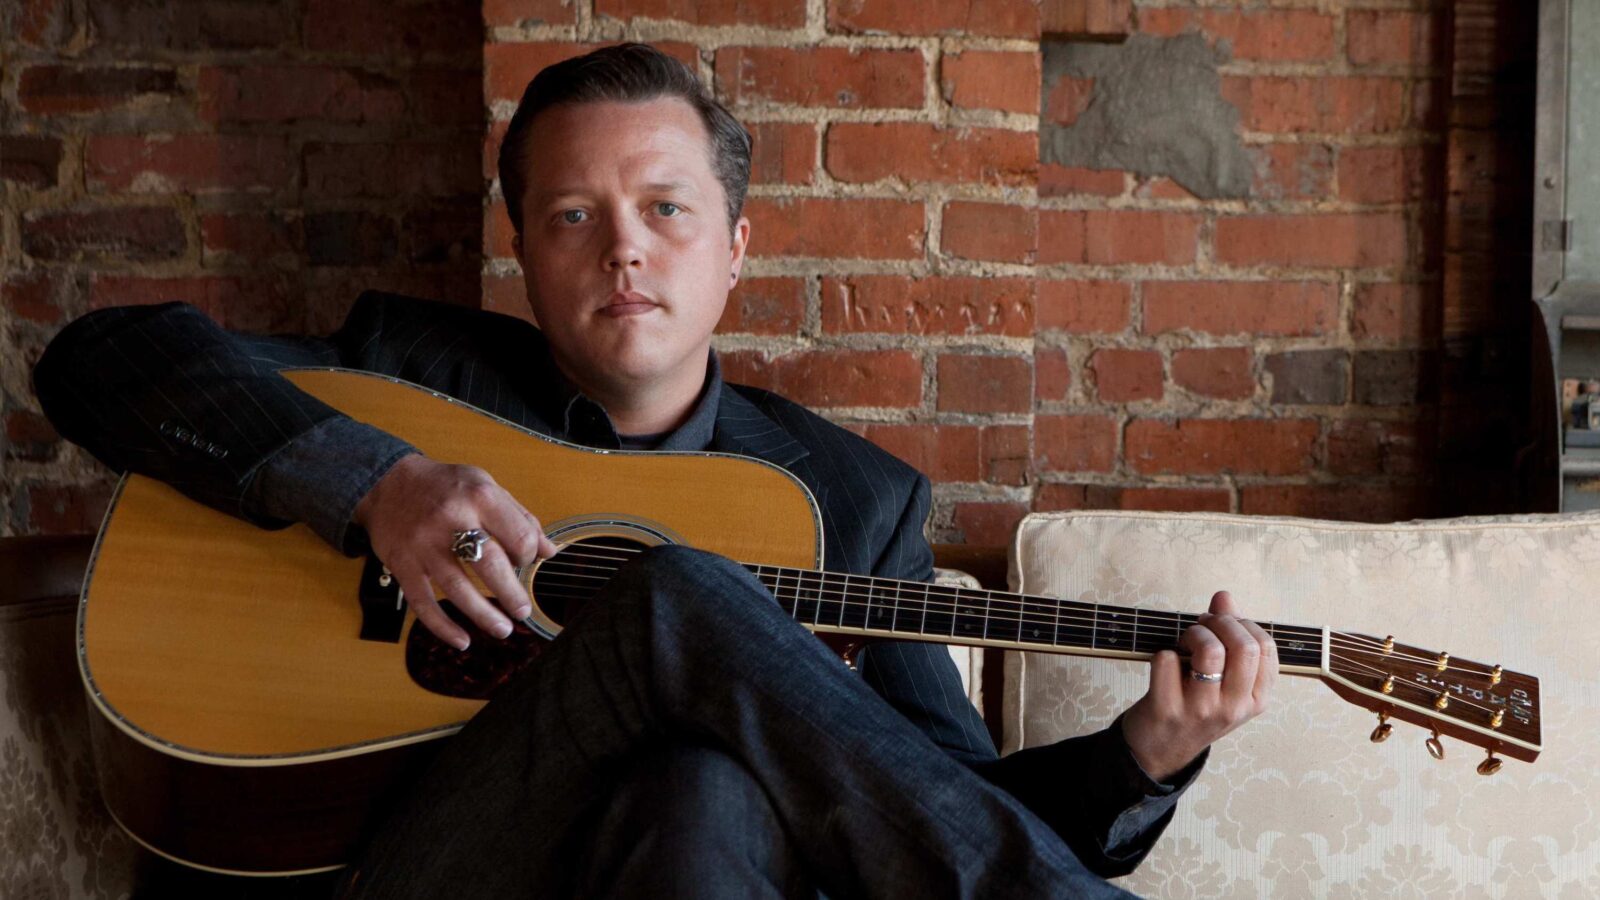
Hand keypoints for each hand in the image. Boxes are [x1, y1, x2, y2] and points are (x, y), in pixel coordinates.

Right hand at [353, 453, 556, 649]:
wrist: (388, 482)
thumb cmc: (446, 486)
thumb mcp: (488, 487)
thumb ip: (521, 519)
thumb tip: (549, 552)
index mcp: (480, 497)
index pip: (518, 536)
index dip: (528, 556)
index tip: (524, 562)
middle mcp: (451, 519)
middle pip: (489, 564)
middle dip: (511, 594)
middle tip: (523, 612)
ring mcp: (423, 543)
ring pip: (456, 587)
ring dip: (482, 614)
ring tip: (503, 630)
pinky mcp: (402, 563)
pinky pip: (422, 601)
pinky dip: (442, 625)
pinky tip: (461, 640)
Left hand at [1119, 590, 1276, 781]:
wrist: (1161, 749)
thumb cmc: (1196, 705)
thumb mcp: (1224, 679)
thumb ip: (1229, 635)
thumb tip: (1224, 597)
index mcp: (1256, 699)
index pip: (1266, 647)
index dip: (1243, 624)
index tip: (1224, 625)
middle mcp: (1234, 707)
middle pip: (1244, 647)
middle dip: (1220, 623)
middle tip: (1202, 626)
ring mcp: (1202, 710)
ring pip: (1210, 651)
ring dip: (1193, 633)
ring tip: (1184, 640)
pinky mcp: (1168, 709)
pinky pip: (1166, 661)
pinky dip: (1162, 653)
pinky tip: (1165, 664)